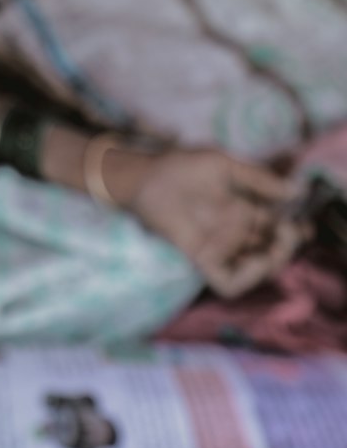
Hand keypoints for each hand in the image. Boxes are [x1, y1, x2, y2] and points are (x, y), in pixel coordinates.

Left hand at [114, 147, 307, 297]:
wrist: (145, 176)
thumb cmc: (180, 165)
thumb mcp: (224, 165)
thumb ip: (257, 179)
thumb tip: (295, 190)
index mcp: (242, 210)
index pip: (276, 228)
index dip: (292, 230)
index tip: (302, 223)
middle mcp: (234, 233)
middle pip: (271, 250)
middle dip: (287, 245)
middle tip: (290, 231)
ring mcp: (219, 248)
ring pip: (256, 269)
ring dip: (273, 262)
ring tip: (277, 245)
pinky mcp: (202, 260)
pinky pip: (228, 283)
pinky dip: (247, 278)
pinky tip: (256, 259)